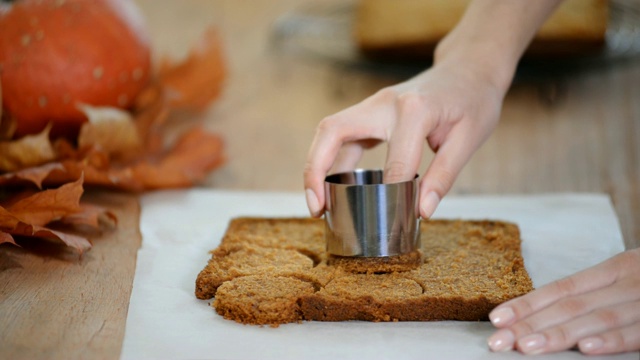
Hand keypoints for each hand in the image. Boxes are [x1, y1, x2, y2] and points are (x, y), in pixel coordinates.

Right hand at [303, 58, 506, 217]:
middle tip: (316, 208)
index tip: (393, 219)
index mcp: (414, 110)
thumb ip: (444, 175)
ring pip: (328, 132)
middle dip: (315, 170)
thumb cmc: (473, 101)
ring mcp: (373, 104)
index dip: (392, 194)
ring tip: (317, 204)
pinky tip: (332, 187)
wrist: (468, 69)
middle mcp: (385, 103)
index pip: (395, 161)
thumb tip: (421, 211)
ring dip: (316, 166)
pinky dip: (330, 161)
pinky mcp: (369, 111)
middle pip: (332, 132)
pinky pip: (340, 135)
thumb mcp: (469, 139)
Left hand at [488, 248, 639, 354]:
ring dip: (559, 334)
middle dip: (530, 324)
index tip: (496, 318)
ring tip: (527, 346)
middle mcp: (624, 283)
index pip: (559, 288)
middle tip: (499, 341)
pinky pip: (634, 333)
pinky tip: (584, 348)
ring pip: (596, 318)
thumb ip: (593, 294)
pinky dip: (609, 340)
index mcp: (612, 270)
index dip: (526, 304)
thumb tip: (543, 314)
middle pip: (569, 305)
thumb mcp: (626, 279)